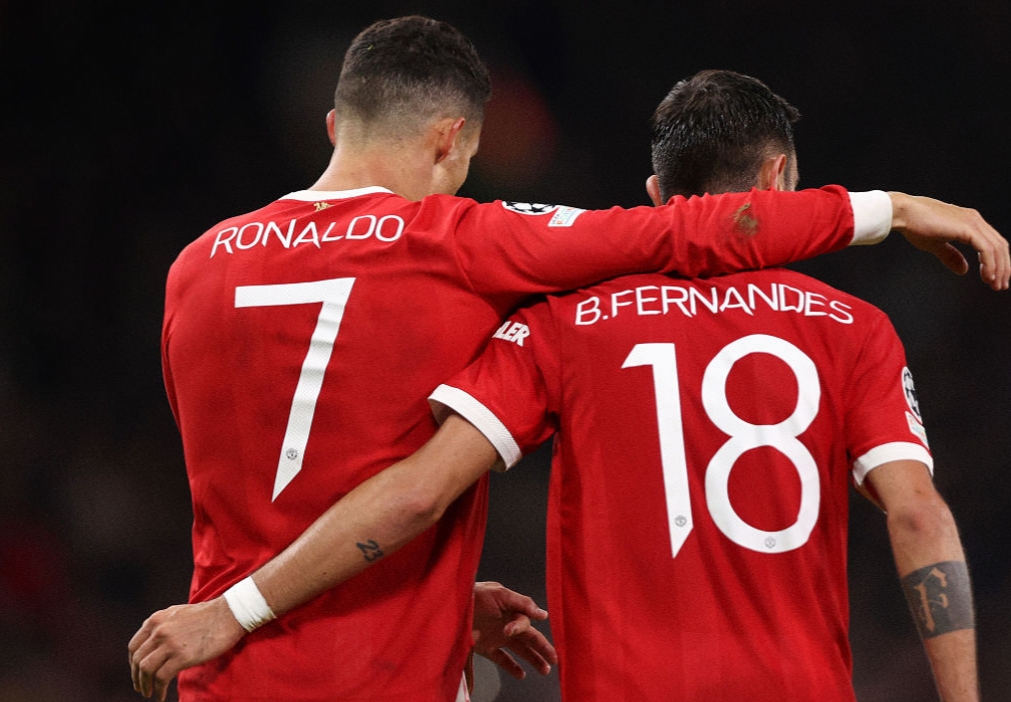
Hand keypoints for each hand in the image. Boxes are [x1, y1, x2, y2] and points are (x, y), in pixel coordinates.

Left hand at [128, 597, 245, 700]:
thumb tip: (153, 641)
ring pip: (146, 670)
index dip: (133, 663)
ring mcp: (170, 644)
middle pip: (138, 660)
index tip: (138, 673)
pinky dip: (158, 691)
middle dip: (137, 677)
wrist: (230, 614)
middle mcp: (159, 631)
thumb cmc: (208, 615)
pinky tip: (161, 697)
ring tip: (149, 693)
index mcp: (156, 620)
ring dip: (145, 685)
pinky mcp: (182, 657)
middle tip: (141, 687)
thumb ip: (163, 625)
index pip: (134, 646)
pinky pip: (162, 678)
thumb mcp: (178, 613)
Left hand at [472, 581, 557, 679]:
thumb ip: (521, 603)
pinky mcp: (486, 647)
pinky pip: (502, 659)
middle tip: (555, 660)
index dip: (520, 626)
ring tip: (545, 670)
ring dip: (533, 660)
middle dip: (543, 648)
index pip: (525, 622)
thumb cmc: (475, 594)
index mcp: (512, 609)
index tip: (510, 630)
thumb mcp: (499, 593)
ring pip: (520, 650)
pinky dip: (512, 667)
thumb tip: (543, 615)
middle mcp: (507, 624)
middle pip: (529, 638)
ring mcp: (497, 637)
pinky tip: (522, 675)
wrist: (451, 605)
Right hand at [889, 192, 1008, 289]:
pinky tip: (988, 276)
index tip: (994, 278)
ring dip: (999, 268)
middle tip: (1000, 285)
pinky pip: (986, 249)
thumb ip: (951, 256)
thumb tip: (964, 270)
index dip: (997, 261)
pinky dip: (990, 264)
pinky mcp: (968, 228)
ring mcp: (973, 222)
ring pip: (996, 248)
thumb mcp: (936, 244)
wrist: (903, 213)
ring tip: (994, 284)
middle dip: (1003, 267)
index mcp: (969, 221)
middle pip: (1000, 246)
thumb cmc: (914, 225)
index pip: (993, 243)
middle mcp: (975, 220)